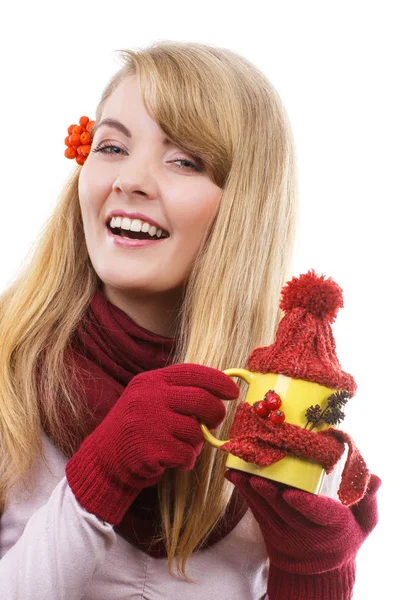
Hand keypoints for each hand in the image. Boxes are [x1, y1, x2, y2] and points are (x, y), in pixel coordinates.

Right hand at [66, 364, 238, 523]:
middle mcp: (150, 397)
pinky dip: (186, 460)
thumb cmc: (136, 429)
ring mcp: (149, 422)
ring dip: (196, 443)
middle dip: (216, 413)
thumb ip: (177, 392)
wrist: (103, 459)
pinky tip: (172, 460)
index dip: (219, 381)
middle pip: (202, 400)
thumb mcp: (149, 399)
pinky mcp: (151, 449)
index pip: (193, 373)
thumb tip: (219, 392)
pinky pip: (187, 454)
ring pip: (197, 431)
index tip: (233, 391)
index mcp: (151, 381)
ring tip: (181, 445)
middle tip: (214, 422)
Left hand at [225, 469, 380, 598]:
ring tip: (238, 473)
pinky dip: (244, 494)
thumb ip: (367, 499)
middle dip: (270, 493)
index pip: (318, 514)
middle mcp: (306, 532)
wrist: (320, 567)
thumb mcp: (363, 522)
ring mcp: (284, 533)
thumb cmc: (344, 533)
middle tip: (257, 476)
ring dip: (250, 491)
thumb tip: (376, 478)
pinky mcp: (269, 530)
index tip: (291, 493)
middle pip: (286, 511)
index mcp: (331, 526)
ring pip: (267, 510)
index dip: (304, 504)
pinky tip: (233, 476)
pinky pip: (256, 511)